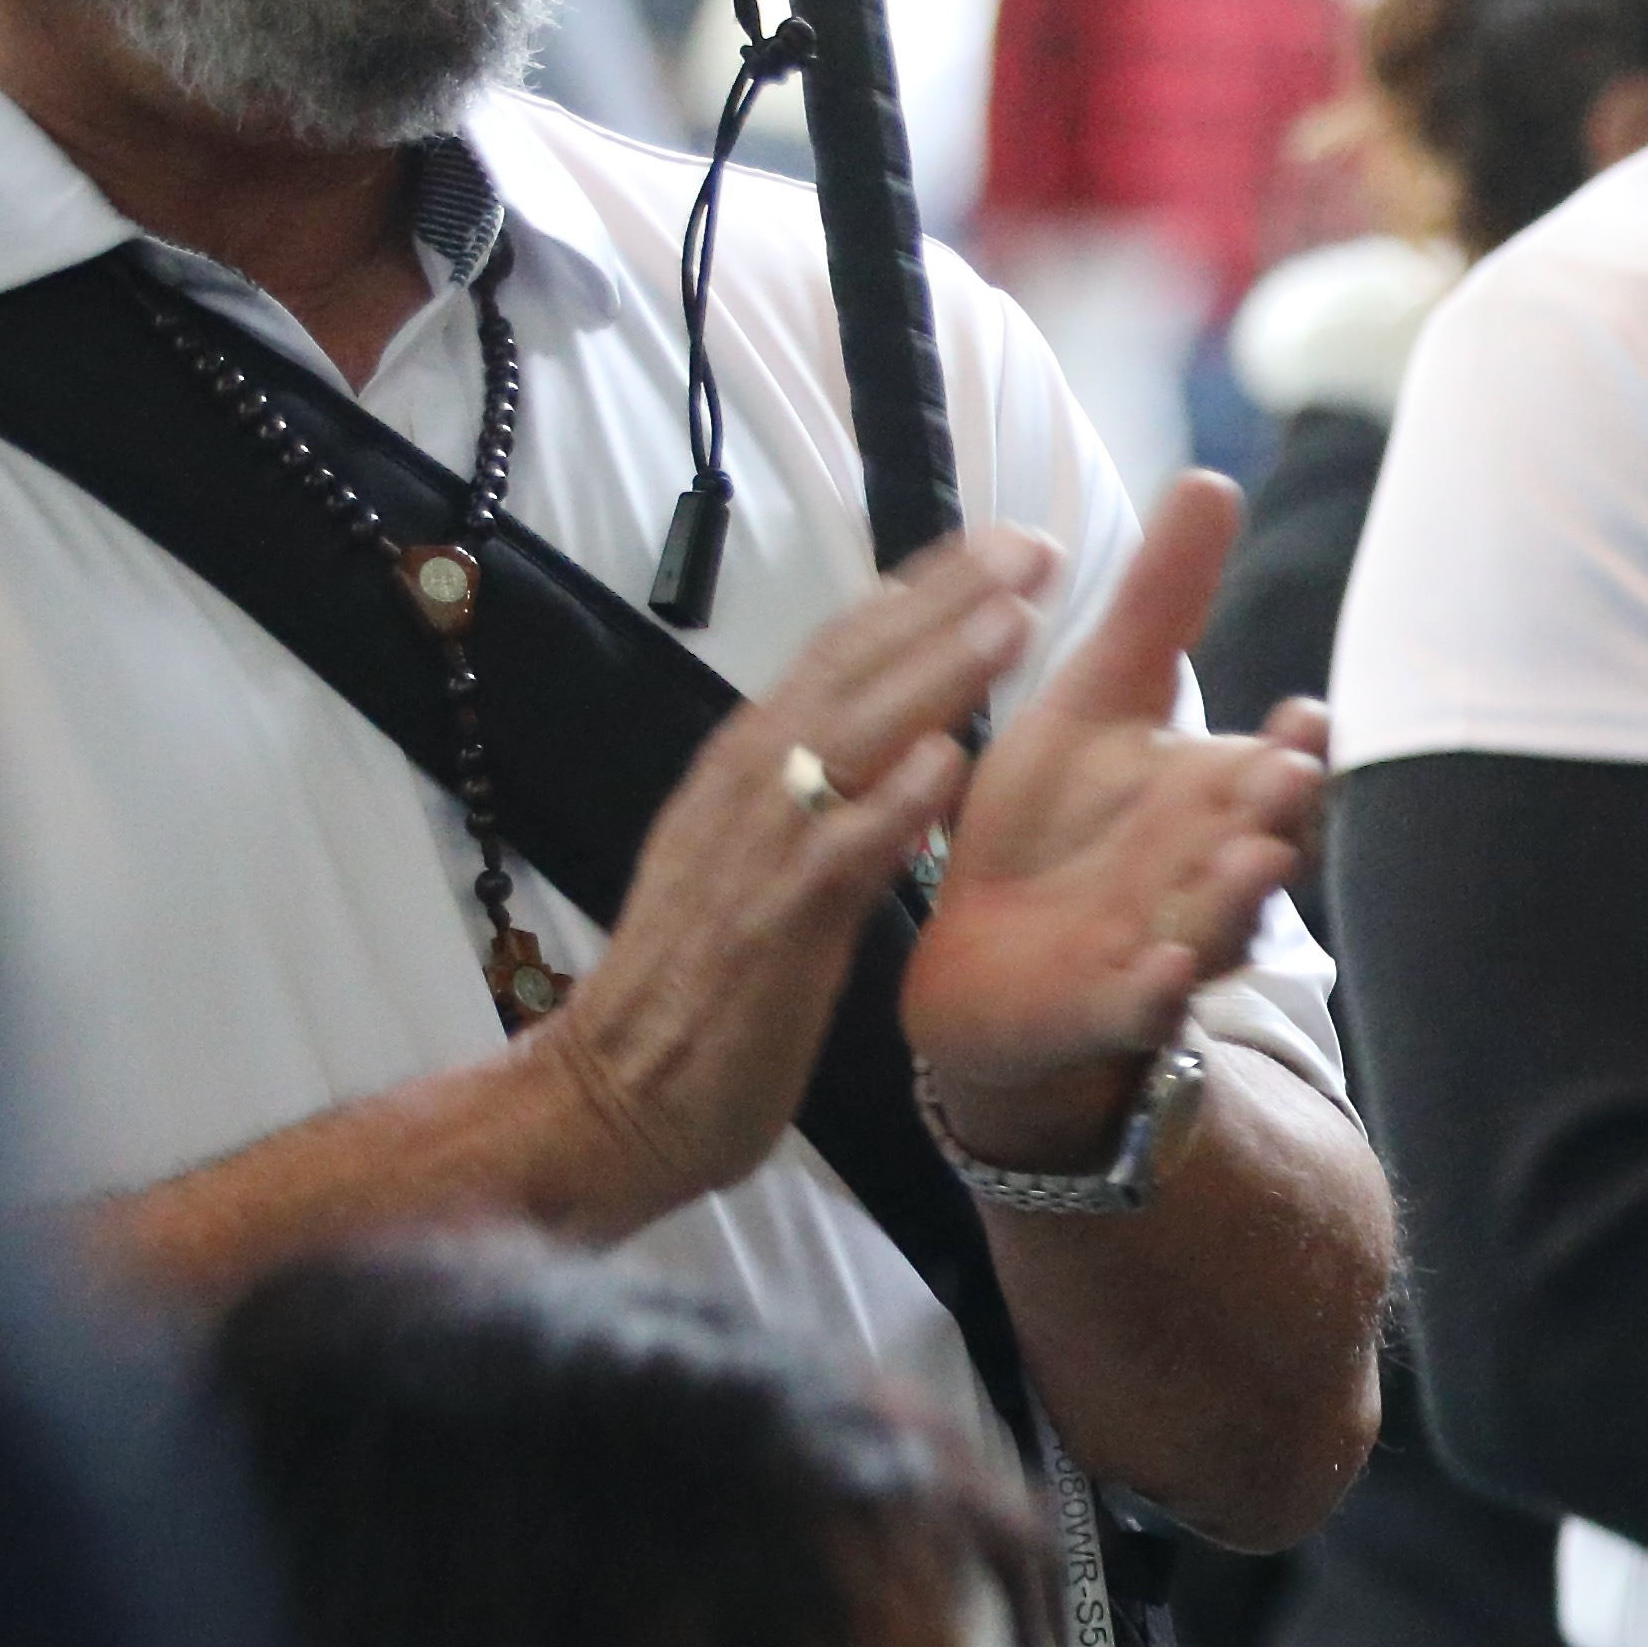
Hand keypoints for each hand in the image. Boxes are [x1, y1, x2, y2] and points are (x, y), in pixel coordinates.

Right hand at [522, 522, 1043, 1228]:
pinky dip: (884, 809)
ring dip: (930, 678)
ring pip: (844, 742)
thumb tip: (897, 730)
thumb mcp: (761, 865)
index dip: (922, 596)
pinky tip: (945, 765)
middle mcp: (741, 795)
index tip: (1005, 543)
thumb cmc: (701, 989)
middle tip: (1036, 543)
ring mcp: (748, 860)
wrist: (611, 1103)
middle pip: (848, 673)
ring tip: (1013, 619)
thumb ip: (819, 796)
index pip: (838, 658)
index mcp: (744, 774)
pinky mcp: (761, 934)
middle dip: (943, 603)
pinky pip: (829, 860)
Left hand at [913, 471, 1332, 1160]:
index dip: (1298, 744)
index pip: (1275, 764)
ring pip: (1219, 921)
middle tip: (1292, 773)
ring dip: (1239, 895)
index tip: (1306, 712)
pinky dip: (1162, 995)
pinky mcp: (1111, 1005)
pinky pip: (1147, 1007)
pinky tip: (1167, 977)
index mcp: (1215, 793)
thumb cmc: (1058, 821)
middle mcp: (1210, 869)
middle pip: (1261, 838)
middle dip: (1280, 810)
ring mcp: (1169, 941)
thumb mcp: (1099, 696)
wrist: (989, 955)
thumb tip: (1211, 479)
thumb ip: (1162, 600)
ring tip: (1256, 861)